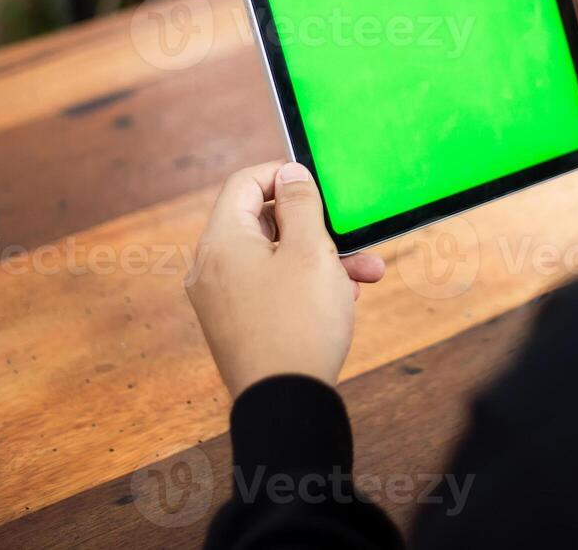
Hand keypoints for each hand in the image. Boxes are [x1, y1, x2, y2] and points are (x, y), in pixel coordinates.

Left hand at [186, 161, 385, 395]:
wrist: (285, 404)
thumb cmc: (299, 323)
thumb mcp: (310, 251)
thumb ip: (300, 203)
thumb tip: (289, 173)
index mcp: (221, 242)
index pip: (245, 183)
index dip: (283, 175)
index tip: (319, 184)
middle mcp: (211, 268)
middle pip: (264, 223)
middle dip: (316, 227)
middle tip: (354, 238)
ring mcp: (221, 299)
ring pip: (274, 259)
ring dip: (320, 259)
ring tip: (365, 275)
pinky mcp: (237, 325)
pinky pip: (270, 287)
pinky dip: (304, 284)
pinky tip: (343, 299)